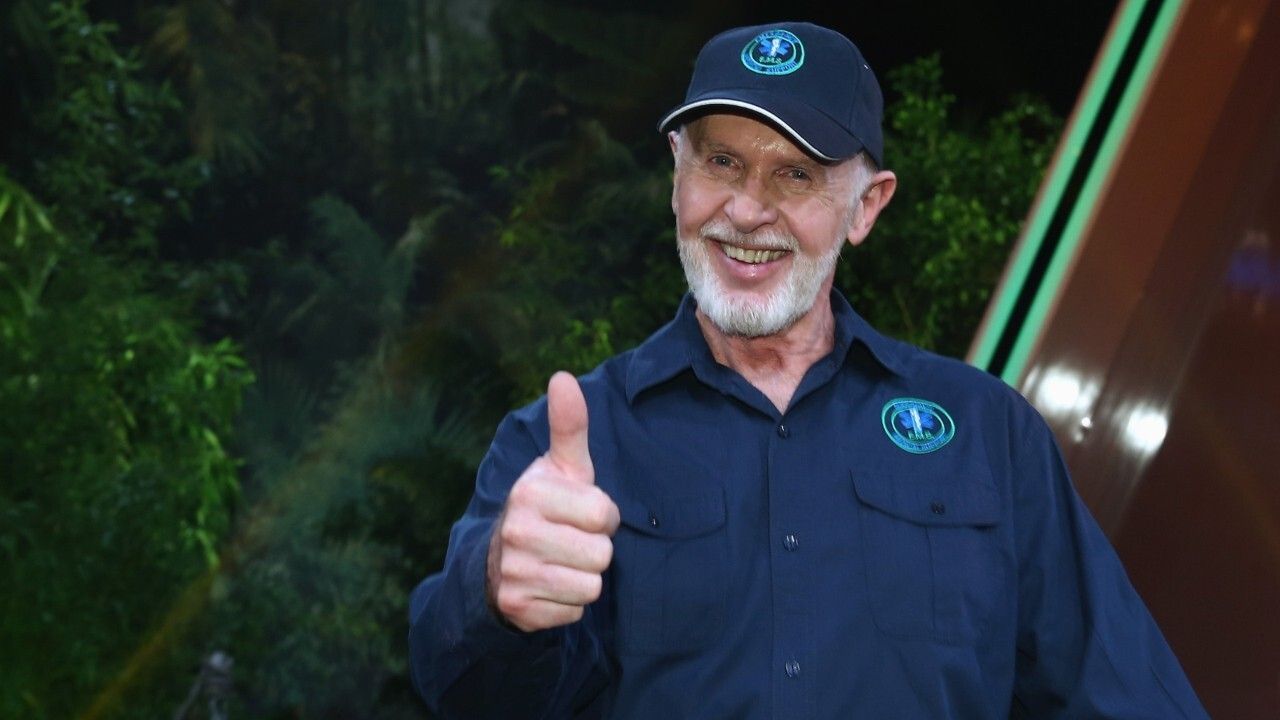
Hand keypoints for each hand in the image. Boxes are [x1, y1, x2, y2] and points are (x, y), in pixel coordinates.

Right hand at [487, 371, 620, 631]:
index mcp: (530, 493)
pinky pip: (574, 612)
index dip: (602, 516)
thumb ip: (569, 426)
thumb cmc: (545, 505)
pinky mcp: (518, 609)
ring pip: (591, 586)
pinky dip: (568, 602)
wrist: (498, 561)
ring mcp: (514, 573)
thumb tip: (563, 376)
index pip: (605, 514)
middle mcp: (517, 533)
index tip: (580, 513)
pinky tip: (550, 585)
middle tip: (570, 540)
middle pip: (602, 555)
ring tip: (562, 562)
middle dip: (594, 549)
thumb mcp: (560, 466)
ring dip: (584, 577)